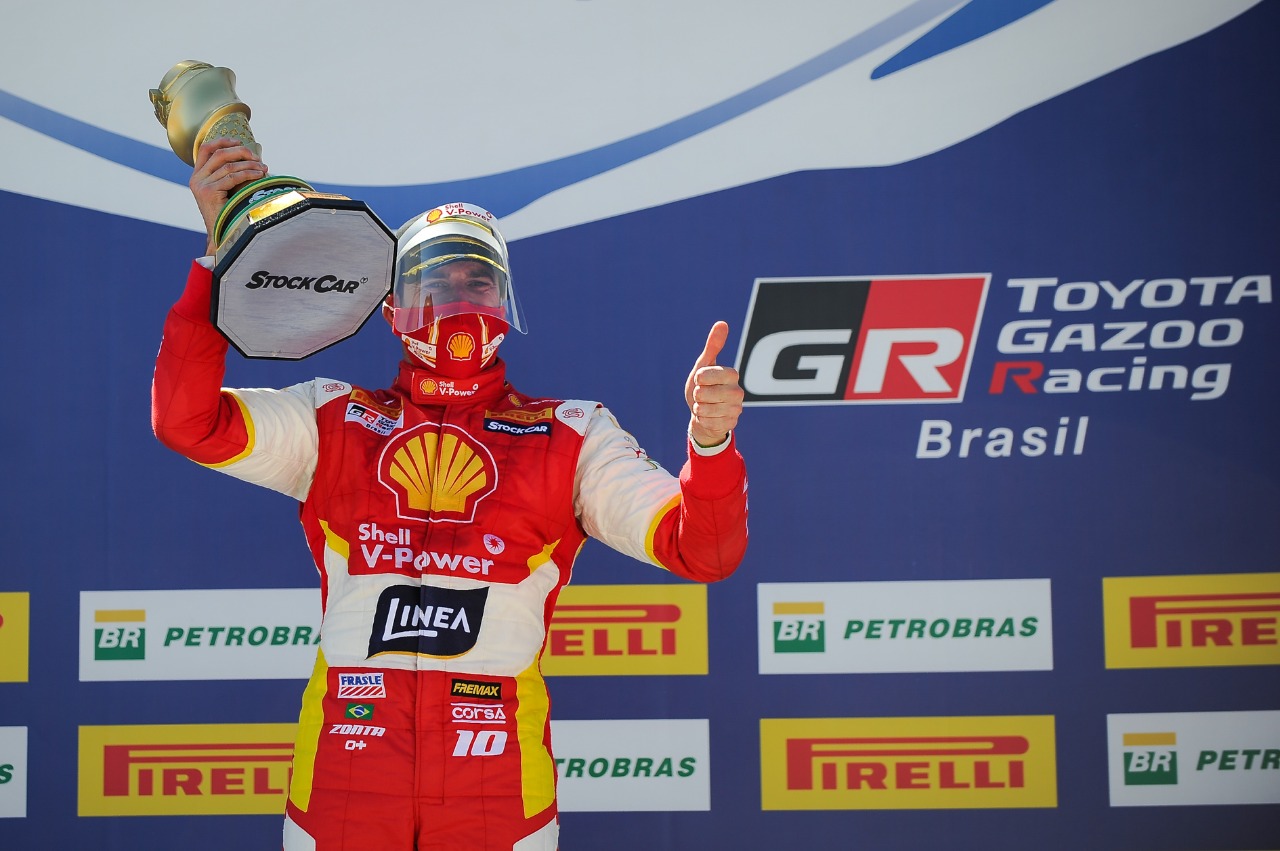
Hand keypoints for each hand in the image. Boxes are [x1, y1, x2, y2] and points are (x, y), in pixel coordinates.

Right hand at [190, 138, 267, 253]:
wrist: (222, 236)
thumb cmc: (229, 213)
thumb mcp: (227, 190)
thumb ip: (231, 174)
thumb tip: (252, 157)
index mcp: (197, 176)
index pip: (206, 149)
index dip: (222, 141)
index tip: (239, 141)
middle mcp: (196, 179)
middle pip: (219, 154)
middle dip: (241, 152)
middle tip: (258, 158)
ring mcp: (201, 185)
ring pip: (228, 166)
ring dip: (249, 165)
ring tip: (264, 169)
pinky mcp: (209, 192)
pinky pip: (232, 177)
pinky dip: (248, 174)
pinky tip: (259, 176)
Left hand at [685, 321, 743, 447]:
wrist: (702, 414)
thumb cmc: (703, 387)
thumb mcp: (703, 365)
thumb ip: (713, 346)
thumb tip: (722, 323)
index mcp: (732, 375)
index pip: (712, 374)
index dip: (701, 378)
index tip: (700, 379)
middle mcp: (738, 392)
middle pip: (706, 393)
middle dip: (697, 394)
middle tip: (701, 394)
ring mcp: (736, 409)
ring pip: (707, 409)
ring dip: (699, 408)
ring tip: (704, 405)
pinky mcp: (731, 424)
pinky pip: (709, 422)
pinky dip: (702, 419)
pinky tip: (707, 416)